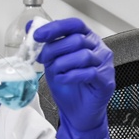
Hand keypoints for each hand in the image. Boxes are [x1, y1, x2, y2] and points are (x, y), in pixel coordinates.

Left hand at [35, 18, 114, 138]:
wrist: (77, 113)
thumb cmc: (69, 87)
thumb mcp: (52, 63)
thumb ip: (46, 45)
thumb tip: (31, 26)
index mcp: (87, 40)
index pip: (74, 25)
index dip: (56, 28)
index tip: (38, 36)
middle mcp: (99, 49)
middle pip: (77, 40)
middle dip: (55, 49)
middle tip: (44, 60)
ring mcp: (105, 65)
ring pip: (84, 56)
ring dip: (63, 64)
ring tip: (56, 73)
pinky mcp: (106, 81)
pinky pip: (89, 73)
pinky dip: (71, 76)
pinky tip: (63, 79)